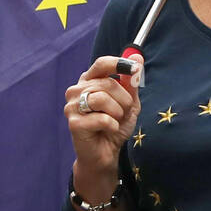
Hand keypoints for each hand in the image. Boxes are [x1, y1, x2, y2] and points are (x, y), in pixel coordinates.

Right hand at [64, 55, 141, 175]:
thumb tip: (138, 57)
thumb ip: (131, 82)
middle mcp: (77, 90)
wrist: (105, 154)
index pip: (101, 64)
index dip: (118, 64)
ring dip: (118, 113)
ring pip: (102, 98)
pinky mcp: (74, 123)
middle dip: (124, 100)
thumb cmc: (115, 126)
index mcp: (89, 81)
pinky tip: (109, 130)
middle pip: (107, 84)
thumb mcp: (129, 103)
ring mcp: (72, 106)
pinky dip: (112, 126)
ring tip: (116, 121)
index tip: (134, 69)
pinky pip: (101, 118)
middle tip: (123, 113)